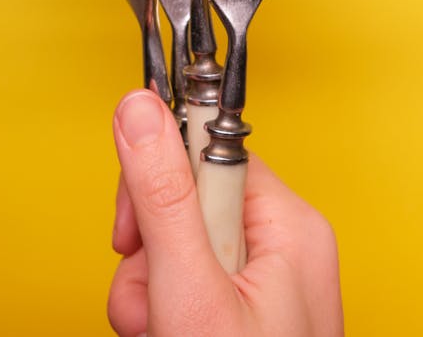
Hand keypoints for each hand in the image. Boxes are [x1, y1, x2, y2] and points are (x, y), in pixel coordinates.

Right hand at [109, 90, 343, 336]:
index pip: (210, 149)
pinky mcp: (250, 310)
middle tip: (150, 299)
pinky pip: (191, 280)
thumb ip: (163, 195)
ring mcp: (270, 283)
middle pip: (189, 199)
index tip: (132, 215)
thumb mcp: (190, 286)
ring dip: (151, 288)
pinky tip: (167, 334)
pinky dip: (166, 306)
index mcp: (290, 224)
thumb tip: (141, 108)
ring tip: (158, 329)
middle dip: (151, 250)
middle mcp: (286, 245)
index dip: (161, 177)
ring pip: (180, 245)